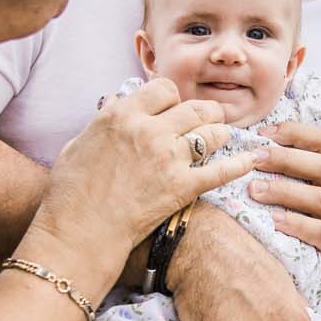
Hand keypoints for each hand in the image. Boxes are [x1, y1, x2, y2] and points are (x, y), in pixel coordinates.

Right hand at [36, 80, 246, 265]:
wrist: (79, 231)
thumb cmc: (70, 192)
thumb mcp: (78, 143)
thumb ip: (104, 120)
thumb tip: (118, 101)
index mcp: (122, 115)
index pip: (164, 89)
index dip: (172, 97)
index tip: (173, 108)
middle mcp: (149, 130)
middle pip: (195, 108)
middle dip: (206, 111)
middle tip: (210, 118)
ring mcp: (169, 158)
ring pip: (212, 134)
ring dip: (220, 134)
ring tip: (223, 137)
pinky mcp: (183, 187)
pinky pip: (221, 171)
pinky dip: (239, 165)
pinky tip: (250, 161)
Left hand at [249, 122, 320, 316]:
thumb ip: (304, 176)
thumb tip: (260, 147)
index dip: (296, 132)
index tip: (263, 133)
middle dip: (285, 158)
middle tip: (253, 158)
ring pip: (320, 198)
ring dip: (284, 191)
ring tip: (254, 190)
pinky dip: (296, 224)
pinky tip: (273, 221)